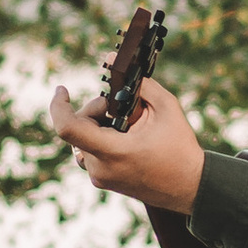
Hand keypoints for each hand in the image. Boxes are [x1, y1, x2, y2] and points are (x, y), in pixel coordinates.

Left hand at [47, 74, 204, 216]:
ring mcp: (100, 177)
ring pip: (83, 139)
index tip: (62, 89)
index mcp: (113, 151)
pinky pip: (90, 152)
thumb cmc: (180, 149)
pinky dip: (103, 138)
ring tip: (130, 126)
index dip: (58, 105)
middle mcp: (100, 167)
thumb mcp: (166, 108)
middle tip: (128, 110)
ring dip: (100, 125)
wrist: (189, 187)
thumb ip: (140, 83)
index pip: (67, 128)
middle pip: (79, 127)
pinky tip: (126, 137)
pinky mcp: (102, 181)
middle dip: (98, 111)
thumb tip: (113, 60)